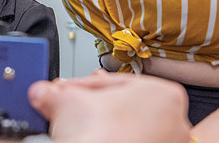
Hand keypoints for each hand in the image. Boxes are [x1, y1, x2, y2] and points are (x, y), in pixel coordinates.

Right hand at [28, 71, 190, 142]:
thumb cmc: (97, 138)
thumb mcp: (67, 101)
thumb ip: (54, 93)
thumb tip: (42, 93)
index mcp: (164, 95)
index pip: (113, 81)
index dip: (81, 85)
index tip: (64, 91)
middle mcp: (175, 122)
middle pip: (124, 105)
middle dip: (93, 105)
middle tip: (69, 106)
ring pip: (129, 128)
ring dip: (103, 124)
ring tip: (77, 126)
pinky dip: (114, 141)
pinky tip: (92, 140)